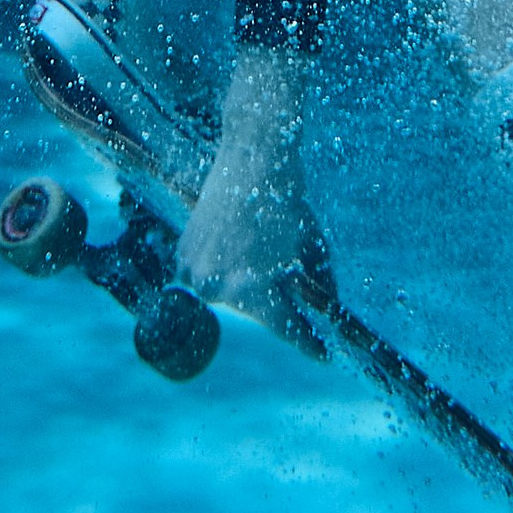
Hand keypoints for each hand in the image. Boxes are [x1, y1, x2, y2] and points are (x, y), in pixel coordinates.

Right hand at [179, 50, 322, 332]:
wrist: (252, 158)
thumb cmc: (286, 201)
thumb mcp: (313, 245)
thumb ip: (322, 281)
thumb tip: (330, 307)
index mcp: (252, 289)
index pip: (286, 328)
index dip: (308, 342)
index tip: (322, 354)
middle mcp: (218, 288)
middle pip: (256, 307)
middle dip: (272, 295)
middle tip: (283, 268)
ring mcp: (194, 274)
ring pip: (229, 292)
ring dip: (244, 281)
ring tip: (255, 247)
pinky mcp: (182, 256)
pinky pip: (204, 276)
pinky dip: (219, 267)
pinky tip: (233, 245)